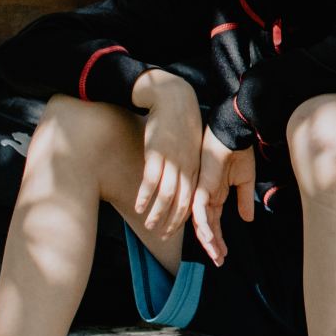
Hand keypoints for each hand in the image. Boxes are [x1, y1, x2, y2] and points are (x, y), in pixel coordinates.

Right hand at [130, 70, 200, 237]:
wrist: (174, 99)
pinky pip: (151, 181)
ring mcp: (171, 161)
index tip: (176, 230)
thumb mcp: (189, 147)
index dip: (184, 217)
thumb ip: (186, 165)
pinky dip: (145, 196)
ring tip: (149, 226)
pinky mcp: (156, 153)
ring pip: (166, 195)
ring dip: (157, 214)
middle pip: (181, 202)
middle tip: (163, 237)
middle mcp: (186, 167)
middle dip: (172, 222)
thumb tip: (179, 183)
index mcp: (195, 167)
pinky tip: (139, 207)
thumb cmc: (180, 124)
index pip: (192, 199)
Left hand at [191, 130, 253, 266]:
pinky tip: (209, 238)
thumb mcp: (245, 182)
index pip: (214, 223)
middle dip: (213, 246)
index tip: (224, 255)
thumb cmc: (239, 153)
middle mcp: (206, 197)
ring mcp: (202, 193)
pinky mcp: (201, 188)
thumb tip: (248, 220)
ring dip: (208, 241)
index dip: (219, 240)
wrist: (234, 136)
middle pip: (206, 228)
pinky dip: (204, 225)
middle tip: (219, 262)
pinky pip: (199, 211)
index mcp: (215, 196)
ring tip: (217, 255)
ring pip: (201, 223)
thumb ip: (243, 201)